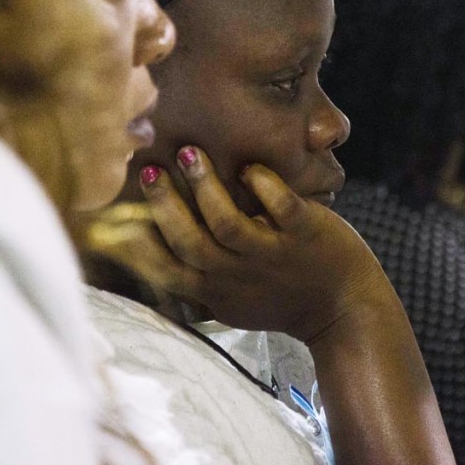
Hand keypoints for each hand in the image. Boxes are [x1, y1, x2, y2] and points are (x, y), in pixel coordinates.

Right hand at [90, 146, 391, 344]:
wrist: (345, 311)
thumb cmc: (282, 297)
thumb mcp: (232, 301)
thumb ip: (197, 279)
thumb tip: (151, 249)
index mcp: (216, 291)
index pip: (166, 270)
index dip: (139, 241)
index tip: (119, 209)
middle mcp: (239, 277)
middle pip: (190, 243)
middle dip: (165, 205)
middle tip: (151, 169)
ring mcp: (272, 257)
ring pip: (229, 225)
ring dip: (205, 188)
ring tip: (190, 153)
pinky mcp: (305, 235)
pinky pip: (280, 207)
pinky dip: (263, 184)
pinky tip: (250, 167)